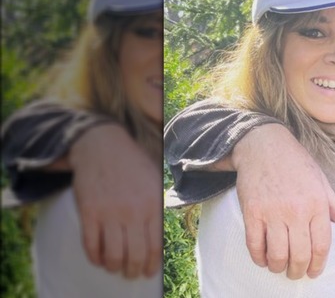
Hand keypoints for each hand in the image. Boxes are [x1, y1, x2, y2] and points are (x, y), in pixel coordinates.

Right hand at [68, 123, 161, 278]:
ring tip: (115, 268)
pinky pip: (91, 245)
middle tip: (131, 274)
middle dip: (133, 271)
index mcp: (152, 206)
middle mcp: (132, 212)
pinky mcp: (88, 212)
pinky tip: (98, 259)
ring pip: (113, 255)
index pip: (154, 246)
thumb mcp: (154, 182)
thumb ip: (158, 207)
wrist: (103, 147)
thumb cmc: (132, 165)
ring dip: (114, 267)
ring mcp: (109, 213)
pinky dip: (95, 258)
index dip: (151, 265)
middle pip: (134, 255)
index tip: (148, 272)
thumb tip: (158, 235)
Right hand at [231, 123, 334, 279]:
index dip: (318, 265)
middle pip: (300, 255)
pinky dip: (259, 258)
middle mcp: (297, 210)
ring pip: (277, 255)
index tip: (313, 272)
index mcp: (317, 204)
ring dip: (278, 267)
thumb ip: (332, 203)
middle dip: (298, 271)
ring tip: (279, 267)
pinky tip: (263, 258)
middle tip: (295, 273)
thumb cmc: (295, 162)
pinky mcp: (252, 212)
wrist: (264, 145)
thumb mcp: (320, 179)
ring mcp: (273, 212)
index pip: (321, 246)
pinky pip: (255, 245)